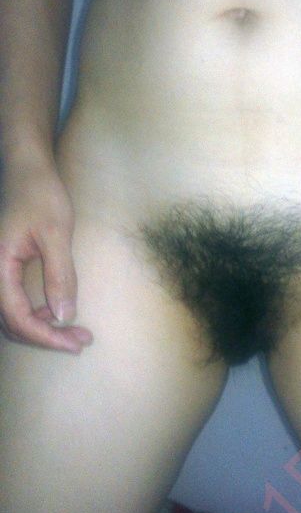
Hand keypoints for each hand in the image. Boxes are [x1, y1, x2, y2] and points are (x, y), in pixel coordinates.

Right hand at [0, 163, 92, 352]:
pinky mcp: (4, 268)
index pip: (18, 318)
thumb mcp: (56, 233)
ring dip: (42, 327)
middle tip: (81, 341)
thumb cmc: (40, 194)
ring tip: (76, 331)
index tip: (76, 344)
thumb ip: (60, 275)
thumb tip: (65, 316)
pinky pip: (13, 301)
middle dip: (46, 336)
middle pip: (12, 322)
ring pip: (12, 314)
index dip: (47, 336)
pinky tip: (58, 310)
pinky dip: (35, 313)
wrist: (27, 169)